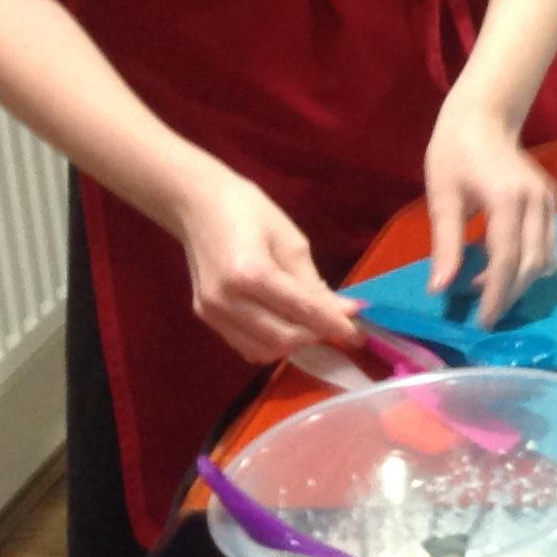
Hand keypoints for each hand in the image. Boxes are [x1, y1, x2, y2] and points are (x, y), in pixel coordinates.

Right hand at [169, 168, 361, 361]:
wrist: (197, 206)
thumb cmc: (250, 212)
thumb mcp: (291, 241)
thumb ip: (313, 282)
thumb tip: (344, 311)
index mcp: (251, 273)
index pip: (302, 311)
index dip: (334, 325)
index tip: (359, 334)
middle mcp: (227, 300)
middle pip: (282, 338)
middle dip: (317, 337)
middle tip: (340, 327)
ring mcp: (211, 312)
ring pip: (263, 350)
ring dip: (295, 345)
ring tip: (314, 326)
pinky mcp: (205, 317)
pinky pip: (245, 345)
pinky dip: (271, 344)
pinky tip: (287, 326)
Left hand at [423, 91, 556, 326]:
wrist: (483, 117)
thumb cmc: (454, 154)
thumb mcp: (442, 198)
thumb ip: (444, 245)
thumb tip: (439, 290)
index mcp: (508, 200)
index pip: (507, 260)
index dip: (496, 295)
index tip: (483, 323)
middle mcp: (537, 202)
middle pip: (532, 263)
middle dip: (510, 294)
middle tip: (485, 315)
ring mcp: (548, 201)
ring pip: (546, 257)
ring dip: (521, 281)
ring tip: (490, 292)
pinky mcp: (550, 201)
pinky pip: (549, 243)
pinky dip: (530, 263)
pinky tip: (502, 268)